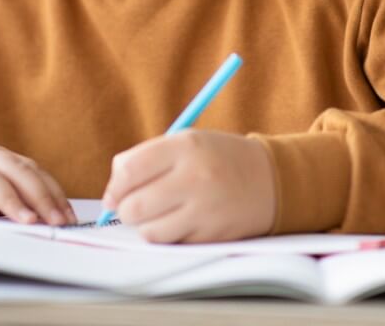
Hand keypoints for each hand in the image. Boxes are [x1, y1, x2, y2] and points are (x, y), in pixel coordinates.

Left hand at [101, 131, 275, 242]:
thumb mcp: (187, 142)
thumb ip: (147, 158)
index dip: (114, 186)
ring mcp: (205, 210)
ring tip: (156, 215)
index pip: (129, 170)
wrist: (271, 179)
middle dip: (124, 210)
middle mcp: (195, 177)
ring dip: (145, 227)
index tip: (113, 194)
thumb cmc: (218, 158)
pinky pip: (173, 243)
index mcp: (185, 147)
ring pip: (149, 232)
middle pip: (134, 206)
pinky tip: (179, 222)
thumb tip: (113, 189)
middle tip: (130, 208)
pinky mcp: (213, 235)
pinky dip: (169, 236)